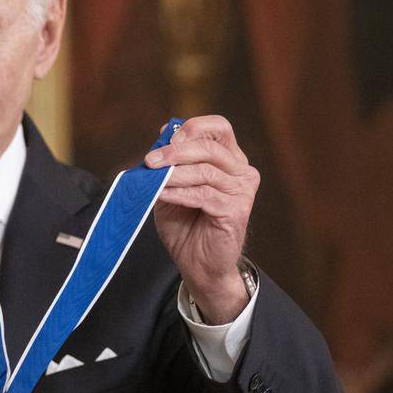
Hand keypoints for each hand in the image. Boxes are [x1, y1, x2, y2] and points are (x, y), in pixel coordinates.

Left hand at [146, 115, 259, 322]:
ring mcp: (242, 190)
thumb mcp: (170, 188)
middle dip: (175, 151)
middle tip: (150, 160)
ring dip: (173, 173)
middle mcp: (241, 171)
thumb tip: (161, 133)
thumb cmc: (185, 226)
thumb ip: (169, 164)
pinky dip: (179, 192)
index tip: (164, 138)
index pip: (219, 128)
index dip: (192, 128)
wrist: (198, 264)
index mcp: (229, 159)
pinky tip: (162, 194)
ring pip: (205, 171)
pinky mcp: (236, 210)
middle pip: (210, 147)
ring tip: (151, 178)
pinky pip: (203, 194)